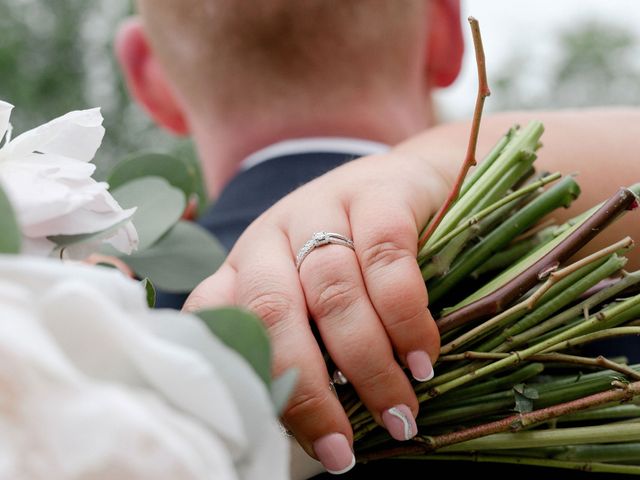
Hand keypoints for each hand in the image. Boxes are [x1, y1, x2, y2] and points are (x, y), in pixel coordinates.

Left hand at [184, 148, 453, 472]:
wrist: (411, 180)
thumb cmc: (356, 260)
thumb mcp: (315, 298)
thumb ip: (304, 345)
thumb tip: (310, 435)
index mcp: (244, 266)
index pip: (216, 319)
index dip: (239, 380)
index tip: (270, 439)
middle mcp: (272, 235)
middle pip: (271, 311)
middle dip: (306, 390)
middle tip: (341, 449)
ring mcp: (322, 205)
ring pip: (332, 290)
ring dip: (368, 362)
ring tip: (400, 412)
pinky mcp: (378, 191)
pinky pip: (386, 257)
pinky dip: (405, 316)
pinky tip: (422, 356)